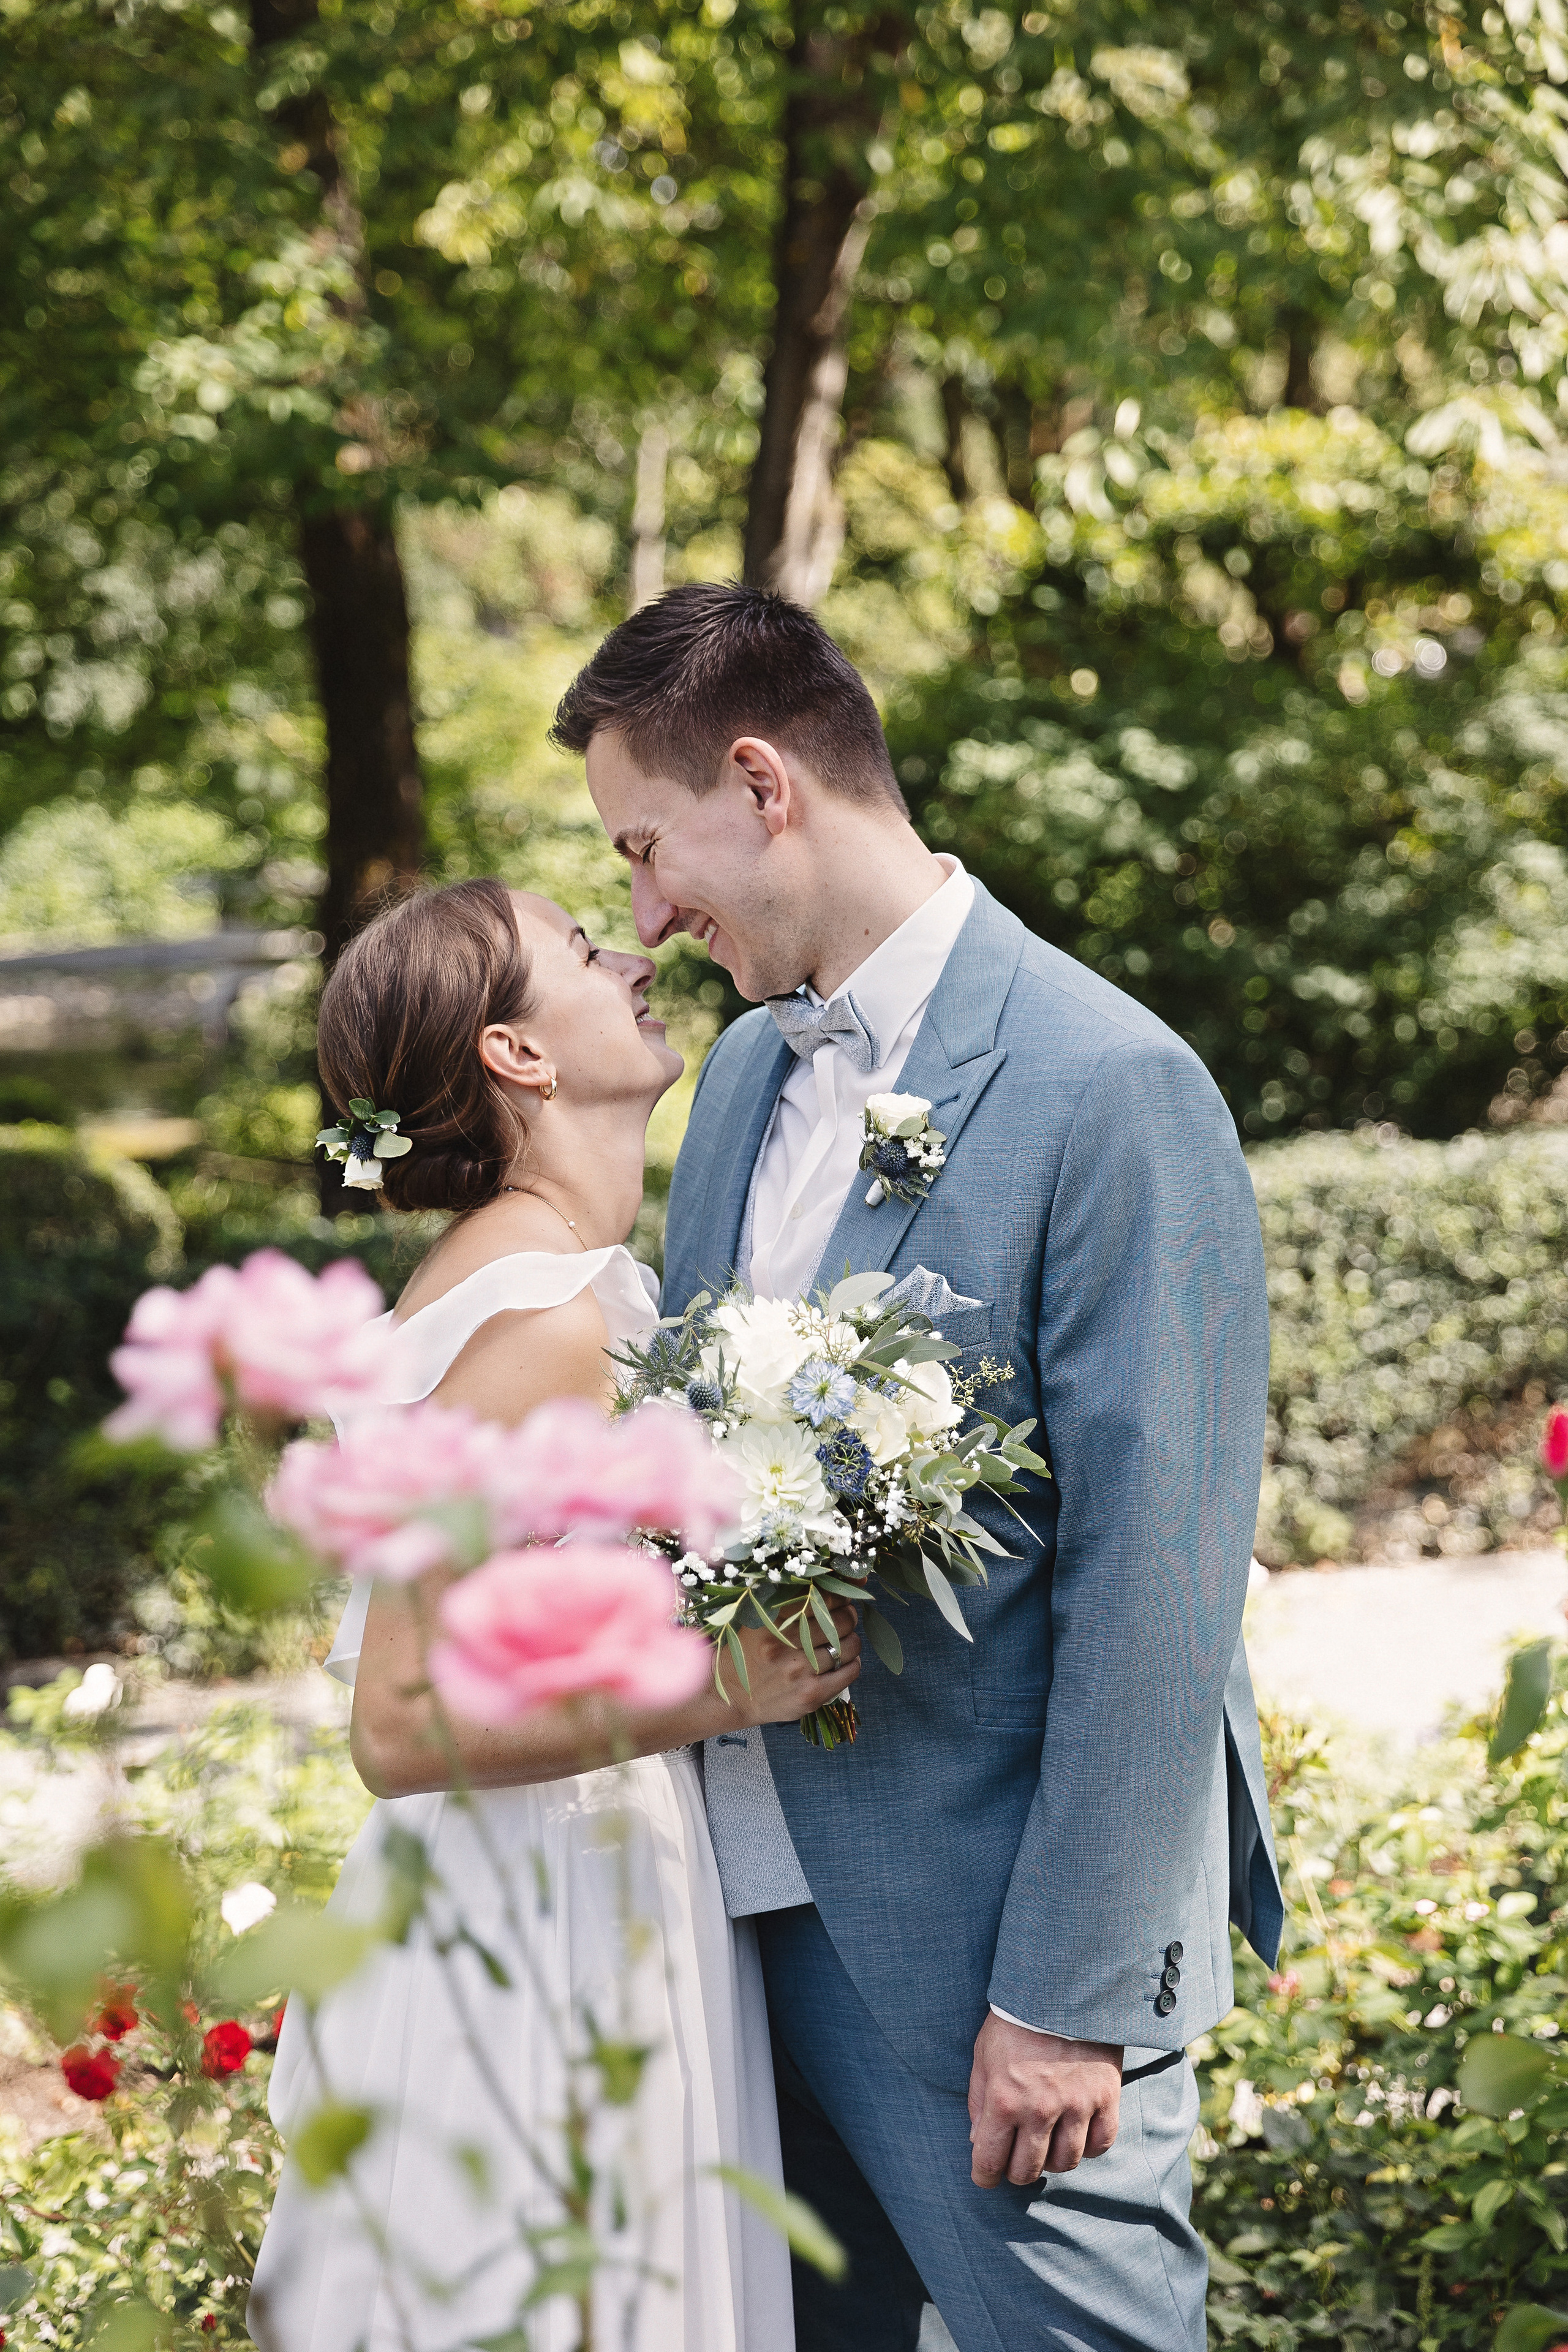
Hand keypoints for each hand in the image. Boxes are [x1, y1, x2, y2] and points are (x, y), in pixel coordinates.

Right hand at [730, 1603, 861, 1726]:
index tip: (844, 1595)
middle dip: (848, 1617)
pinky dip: (852, 1664)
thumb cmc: (749, 1652)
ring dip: (850, 1642)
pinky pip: (850, 1672)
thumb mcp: (760, 1618)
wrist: (732, 1697)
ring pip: (850, 1646)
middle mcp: (785, 1643)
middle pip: (842, 1620)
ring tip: (839, 1643)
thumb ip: (793, 1597)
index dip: (841, 1593)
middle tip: (841, 1620)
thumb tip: (846, 1581)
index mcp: (772, 1619)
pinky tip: (841, 1663)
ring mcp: (799, 1671)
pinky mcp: (810, 1695)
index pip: (823, 1596)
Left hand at [967, 2012, 1121, 2185]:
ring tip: (1047, 2143)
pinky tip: (1078, 2133)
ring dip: (1053, 2160)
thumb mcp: (983, 2056)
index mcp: (1003, 2099)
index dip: (985, 2176)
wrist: (1061, 1987)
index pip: (990, 2161)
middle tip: (1016, 2160)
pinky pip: (1100, 2145)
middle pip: (1028, 2170)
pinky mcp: (1105, 2097)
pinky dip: (1088, 2147)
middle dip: (1017, 2171)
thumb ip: (979, 2102)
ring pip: (1066, 2162)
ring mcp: (1076, 2105)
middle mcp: (1039, 2109)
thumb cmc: (1014, 2022)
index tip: (986, 2176)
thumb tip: (979, 2142)